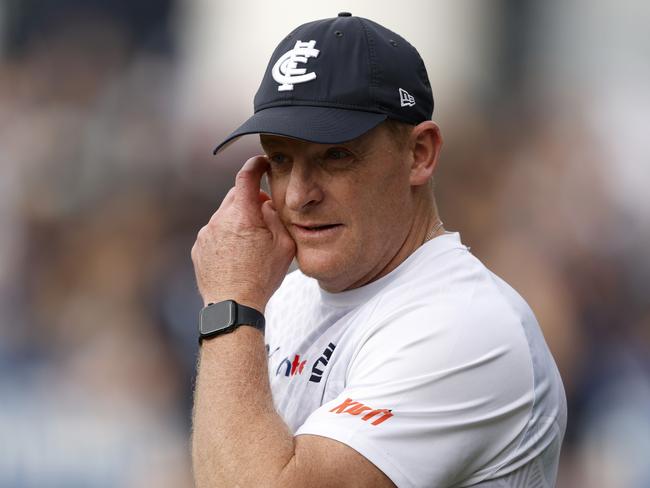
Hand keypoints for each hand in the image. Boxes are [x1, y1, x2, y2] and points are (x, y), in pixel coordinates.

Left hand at [191, 156, 295, 311]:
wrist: (233, 305)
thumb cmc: (262, 278)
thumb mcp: (284, 246)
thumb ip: (276, 217)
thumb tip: (266, 204)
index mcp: (243, 215)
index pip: (246, 176)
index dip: (255, 165)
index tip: (262, 163)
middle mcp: (220, 219)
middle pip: (236, 195)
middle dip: (250, 200)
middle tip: (265, 216)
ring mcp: (206, 233)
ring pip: (225, 214)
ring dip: (238, 220)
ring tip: (251, 244)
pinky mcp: (199, 247)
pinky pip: (215, 231)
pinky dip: (226, 235)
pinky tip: (237, 254)